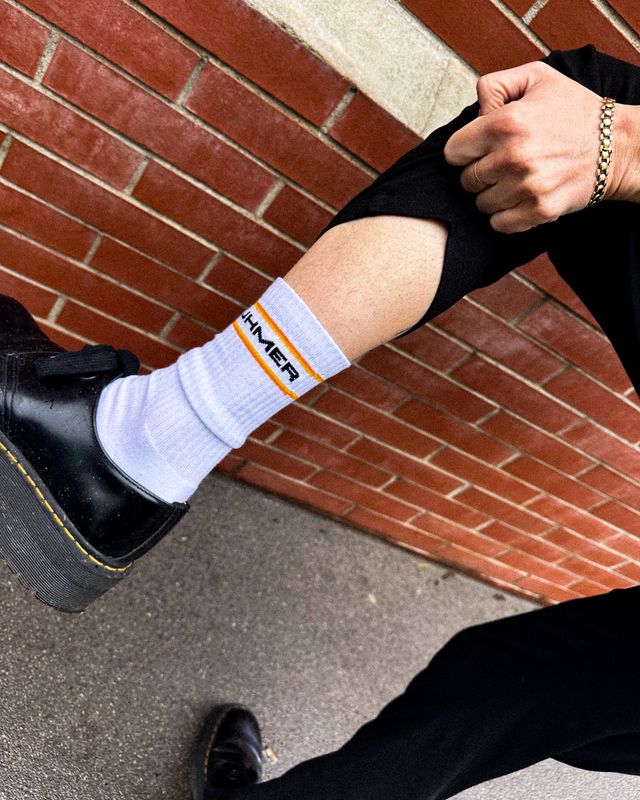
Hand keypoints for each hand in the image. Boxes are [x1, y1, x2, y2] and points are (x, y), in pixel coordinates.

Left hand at [443, 59, 634, 233]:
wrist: (617, 145)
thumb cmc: (575, 111)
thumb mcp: (537, 78)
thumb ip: (495, 85)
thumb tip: (475, 111)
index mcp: (505, 123)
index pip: (453, 152)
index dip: (465, 150)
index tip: (481, 149)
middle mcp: (512, 157)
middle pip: (466, 180)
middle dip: (479, 172)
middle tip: (503, 164)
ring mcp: (525, 187)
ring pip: (481, 203)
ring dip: (492, 195)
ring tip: (515, 180)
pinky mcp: (539, 210)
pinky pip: (499, 224)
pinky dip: (505, 216)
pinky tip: (519, 199)